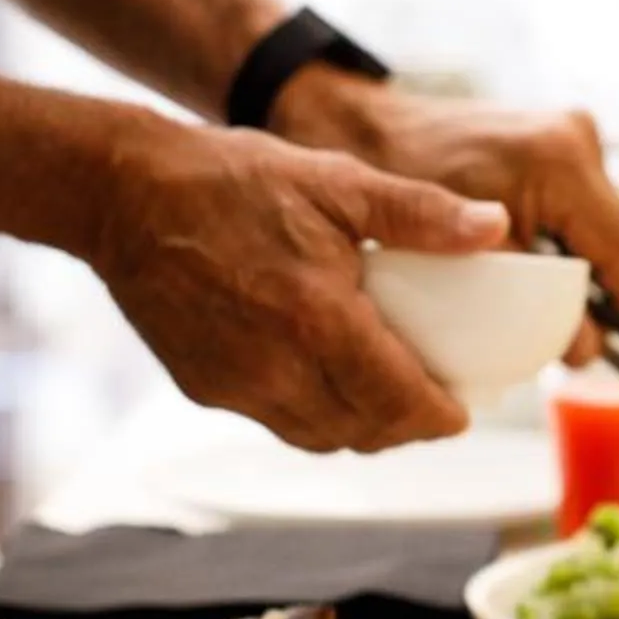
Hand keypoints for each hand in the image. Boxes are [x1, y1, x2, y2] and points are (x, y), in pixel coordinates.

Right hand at [82, 120, 504, 451]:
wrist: (124, 193)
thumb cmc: (231, 180)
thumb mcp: (339, 182)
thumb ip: (421, 213)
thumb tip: (495, 226)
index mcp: (319, 320)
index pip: (398, 402)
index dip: (439, 417)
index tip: (462, 411)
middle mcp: (276, 368)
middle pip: (364, 432)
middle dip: (406, 427)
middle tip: (432, 401)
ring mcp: (235, 386)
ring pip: (318, 437)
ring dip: (360, 428)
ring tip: (386, 397)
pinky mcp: (202, 389)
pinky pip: (274, 421)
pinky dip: (311, 413)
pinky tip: (325, 378)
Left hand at [272, 73, 618, 362]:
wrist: (363, 125)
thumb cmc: (401, 180)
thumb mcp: (467, 250)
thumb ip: (531, 297)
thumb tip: (584, 349)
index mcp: (561, 164)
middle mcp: (576, 141)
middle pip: (618, 235)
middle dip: (608, 289)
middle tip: (583, 340)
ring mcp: (567, 135)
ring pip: (600, 221)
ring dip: (589, 266)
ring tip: (563, 313)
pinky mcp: (552, 140)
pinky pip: (579, 204)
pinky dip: (569, 241)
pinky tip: (544, 274)